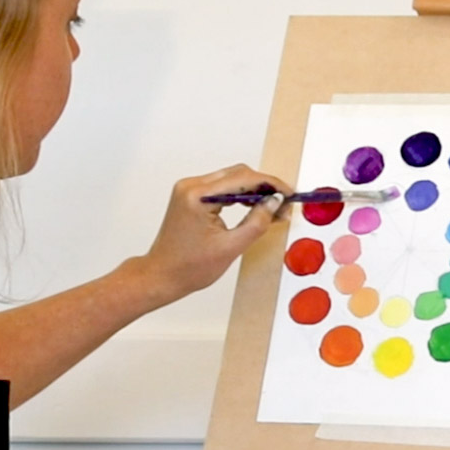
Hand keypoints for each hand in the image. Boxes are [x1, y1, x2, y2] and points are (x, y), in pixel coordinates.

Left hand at [136, 165, 291, 304]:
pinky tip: (254, 208)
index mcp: (198, 196)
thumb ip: (256, 222)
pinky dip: (239, 195)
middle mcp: (191, 186)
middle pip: (237, 174)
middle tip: (283, 204)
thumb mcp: (230, 247)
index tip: (288, 194)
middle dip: (264, 186)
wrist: (162, 275)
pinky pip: (221, 188)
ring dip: (253, 191)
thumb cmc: (188, 268)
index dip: (270, 184)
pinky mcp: (191, 196)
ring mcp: (189, 190)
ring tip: (273, 209)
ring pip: (231, 179)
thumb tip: (274, 202)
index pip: (243, 178)